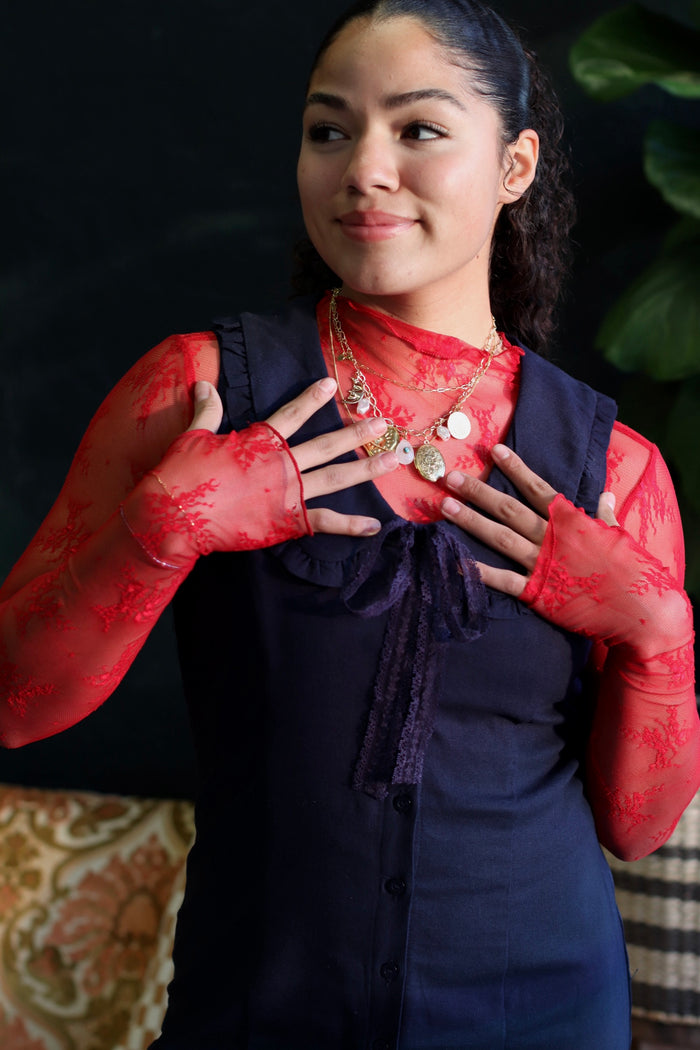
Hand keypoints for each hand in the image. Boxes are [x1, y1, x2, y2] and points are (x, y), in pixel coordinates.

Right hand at [188, 377, 397, 536]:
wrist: (174, 516)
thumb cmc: (181, 476)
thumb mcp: (193, 437)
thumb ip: (207, 410)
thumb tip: (204, 384)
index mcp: (260, 441)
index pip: (292, 413)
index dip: (312, 398)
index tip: (332, 385)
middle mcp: (281, 464)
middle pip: (325, 444)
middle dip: (355, 432)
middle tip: (382, 423)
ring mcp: (287, 493)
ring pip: (335, 478)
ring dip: (365, 468)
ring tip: (391, 460)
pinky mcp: (286, 521)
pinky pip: (325, 521)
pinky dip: (350, 525)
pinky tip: (374, 524)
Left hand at [439, 443, 616, 596]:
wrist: (639, 608)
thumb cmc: (632, 570)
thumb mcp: (619, 535)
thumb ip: (604, 515)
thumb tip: (605, 496)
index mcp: (571, 519)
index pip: (537, 487)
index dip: (515, 468)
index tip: (494, 450)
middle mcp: (551, 536)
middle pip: (508, 508)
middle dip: (477, 491)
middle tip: (449, 478)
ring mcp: (543, 563)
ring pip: (499, 537)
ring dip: (470, 520)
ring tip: (445, 507)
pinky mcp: (538, 591)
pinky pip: (502, 580)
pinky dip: (477, 571)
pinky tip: (454, 562)